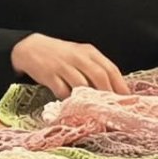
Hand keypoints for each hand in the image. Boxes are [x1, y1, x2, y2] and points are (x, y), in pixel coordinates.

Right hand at [11, 33, 129, 98]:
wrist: (31, 49)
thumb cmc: (60, 56)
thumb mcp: (80, 56)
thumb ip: (95, 69)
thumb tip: (113, 90)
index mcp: (89, 52)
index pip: (110, 68)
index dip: (120, 85)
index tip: (126, 99)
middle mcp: (78, 57)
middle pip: (99, 76)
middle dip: (108, 94)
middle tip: (112, 108)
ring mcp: (63, 66)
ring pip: (81, 85)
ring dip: (88, 98)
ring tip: (93, 109)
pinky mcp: (49, 75)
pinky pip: (62, 91)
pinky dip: (69, 99)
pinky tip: (72, 105)